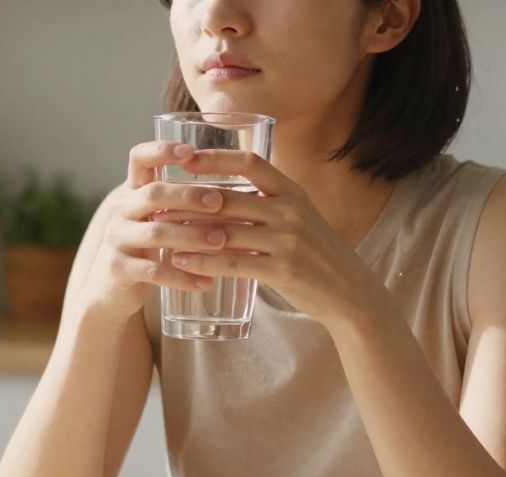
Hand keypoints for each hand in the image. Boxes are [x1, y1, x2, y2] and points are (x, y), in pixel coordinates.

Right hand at [76, 141, 241, 324]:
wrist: (110, 290)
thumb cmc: (145, 249)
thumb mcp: (154, 219)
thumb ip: (179, 203)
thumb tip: (234, 189)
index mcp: (133, 193)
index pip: (139, 159)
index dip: (162, 150)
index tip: (190, 151)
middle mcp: (121, 211)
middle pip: (153, 194)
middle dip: (188, 196)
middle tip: (219, 202)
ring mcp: (118, 240)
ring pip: (156, 232)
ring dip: (191, 235)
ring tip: (221, 241)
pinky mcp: (120, 269)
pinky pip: (154, 272)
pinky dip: (182, 277)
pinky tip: (206, 283)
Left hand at [158, 150, 387, 328]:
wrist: (349, 291)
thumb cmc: (315, 254)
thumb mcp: (298, 218)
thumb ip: (266, 204)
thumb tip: (219, 193)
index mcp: (292, 191)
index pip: (250, 162)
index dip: (215, 156)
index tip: (185, 156)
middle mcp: (291, 210)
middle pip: (229, 197)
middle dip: (188, 198)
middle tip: (157, 199)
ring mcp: (288, 240)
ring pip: (226, 230)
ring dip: (189, 230)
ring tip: (160, 230)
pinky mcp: (283, 270)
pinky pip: (233, 262)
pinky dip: (203, 261)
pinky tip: (181, 260)